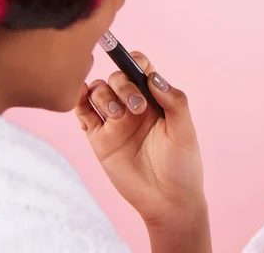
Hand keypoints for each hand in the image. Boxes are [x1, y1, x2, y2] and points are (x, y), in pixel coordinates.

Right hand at [75, 52, 210, 251]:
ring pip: (97, 92)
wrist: (167, 201)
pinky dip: (78, 102)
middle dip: (123, 86)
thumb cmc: (182, 165)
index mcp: (155, 100)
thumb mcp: (185, 131)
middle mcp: (133, 106)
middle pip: (116, 78)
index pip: (140, 69)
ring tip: (118, 117)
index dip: (135, 62)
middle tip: (138, 108)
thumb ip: (174, 101)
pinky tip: (82, 98)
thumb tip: (154, 77)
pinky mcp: (99, 139)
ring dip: (103, 96)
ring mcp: (115, 122)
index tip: (139, 70)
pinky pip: (83, 113)